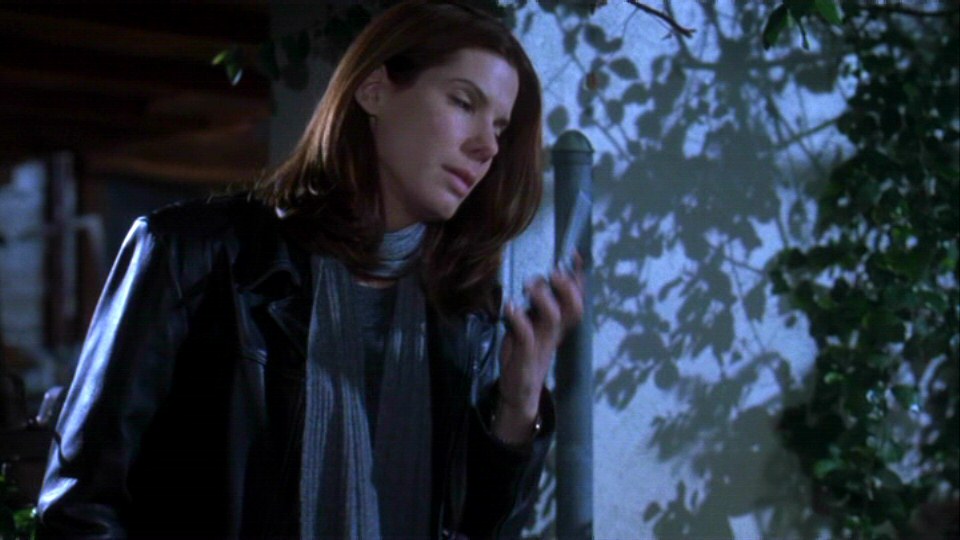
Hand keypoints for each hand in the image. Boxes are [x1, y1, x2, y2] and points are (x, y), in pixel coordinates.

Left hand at [494, 257, 583, 443]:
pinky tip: (509, 307)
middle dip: (566, 286)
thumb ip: (536, 306)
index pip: (575, 298)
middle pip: (573, 307)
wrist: (519, 392)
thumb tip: (535, 281)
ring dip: (543, 297)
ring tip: (529, 287)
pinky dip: (518, 319)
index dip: (577, 277)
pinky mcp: (526, 356)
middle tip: (553, 271)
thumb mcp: (531, 326)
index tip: (574, 254)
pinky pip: (527, 336)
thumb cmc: (524, 355)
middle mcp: (554, 332)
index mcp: (558, 325)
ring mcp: (541, 344)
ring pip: (552, 318)